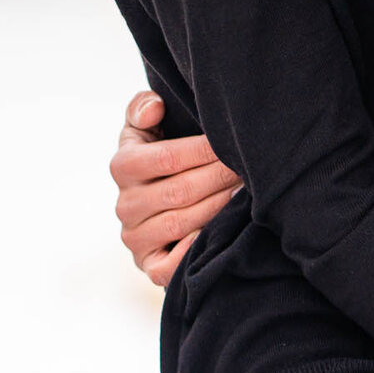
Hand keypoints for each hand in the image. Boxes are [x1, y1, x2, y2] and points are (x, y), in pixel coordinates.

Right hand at [111, 91, 241, 285]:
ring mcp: (135, 238)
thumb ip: (144, 109)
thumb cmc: (161, 158)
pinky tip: (221, 232)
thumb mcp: (147, 129)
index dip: (205, 151)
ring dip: (219, 207)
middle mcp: (125, 205)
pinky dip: (195, 250)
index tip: (236, 144)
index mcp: (123, 166)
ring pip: (182, 223)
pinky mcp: (149, 265)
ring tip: (247, 193)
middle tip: (250, 168)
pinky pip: (170, 266)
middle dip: (221, 177)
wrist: (158, 203)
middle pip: (180, 191)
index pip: (168, 158)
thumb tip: (154, 107)